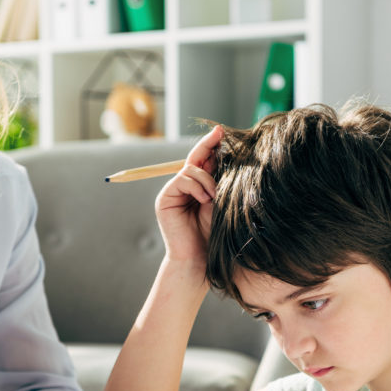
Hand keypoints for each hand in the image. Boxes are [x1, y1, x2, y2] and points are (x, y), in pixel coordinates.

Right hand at [155, 125, 222, 263]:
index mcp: (198, 187)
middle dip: (208, 144)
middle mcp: (183, 186)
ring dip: (207, 179)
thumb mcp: (220, 203)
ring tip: (214, 197)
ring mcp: (172, 191)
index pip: (204, 161)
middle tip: (220, 132)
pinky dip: (196, 186)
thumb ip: (219, 181)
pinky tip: (204, 200)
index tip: (223, 131)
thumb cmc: (213, 235)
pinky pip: (182, 179)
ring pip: (190, 168)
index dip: (212, 145)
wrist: (199, 259)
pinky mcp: (164, 198)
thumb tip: (225, 154)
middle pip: (195, 158)